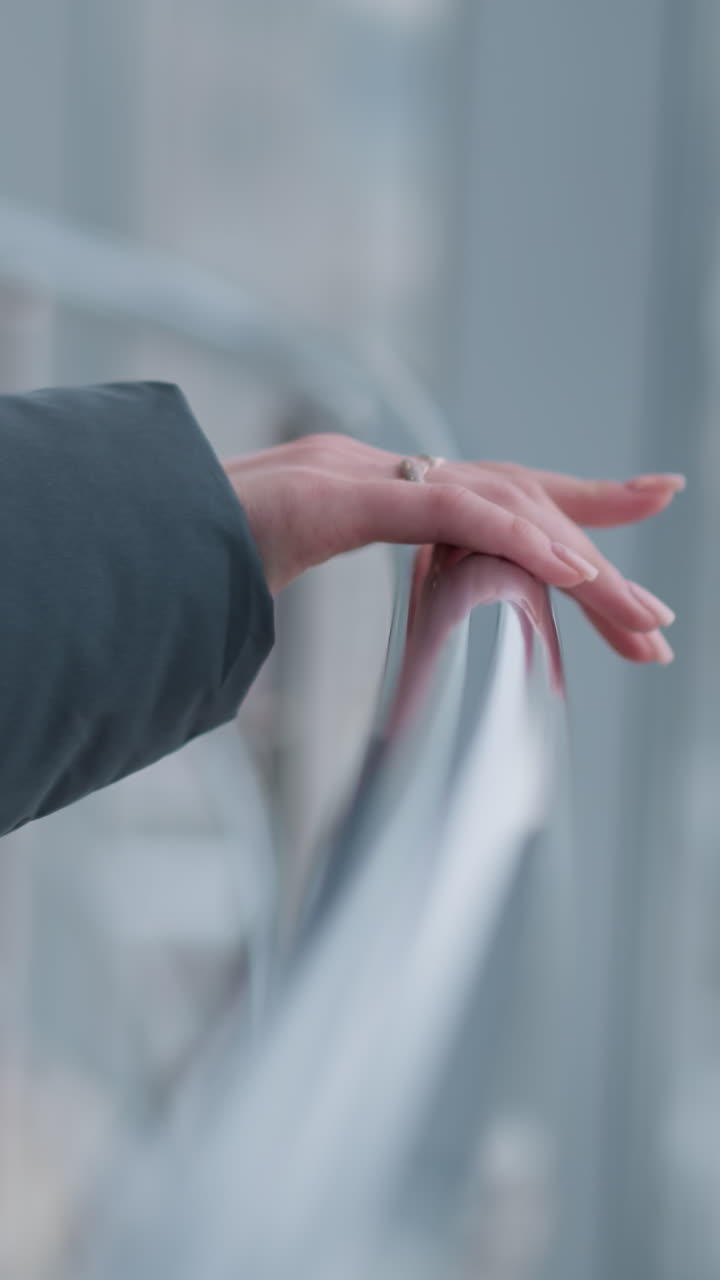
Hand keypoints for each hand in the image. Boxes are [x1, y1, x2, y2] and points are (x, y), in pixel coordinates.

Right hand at [223, 434, 682, 663]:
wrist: (121, 529)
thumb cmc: (185, 552)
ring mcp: (359, 473)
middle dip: (598, 540)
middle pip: (513, 497)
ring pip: (498, 503)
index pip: (485, 498)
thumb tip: (332, 638)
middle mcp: (380, 470)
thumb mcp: (268, 568)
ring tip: (640, 618)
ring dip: (578, 559)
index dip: (559, 517)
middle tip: (660, 615)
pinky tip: (570, 566)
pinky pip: (443, 508)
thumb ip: (309, 575)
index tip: (618, 553)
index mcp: (372, 489)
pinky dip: (513, 535)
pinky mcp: (338, 492)